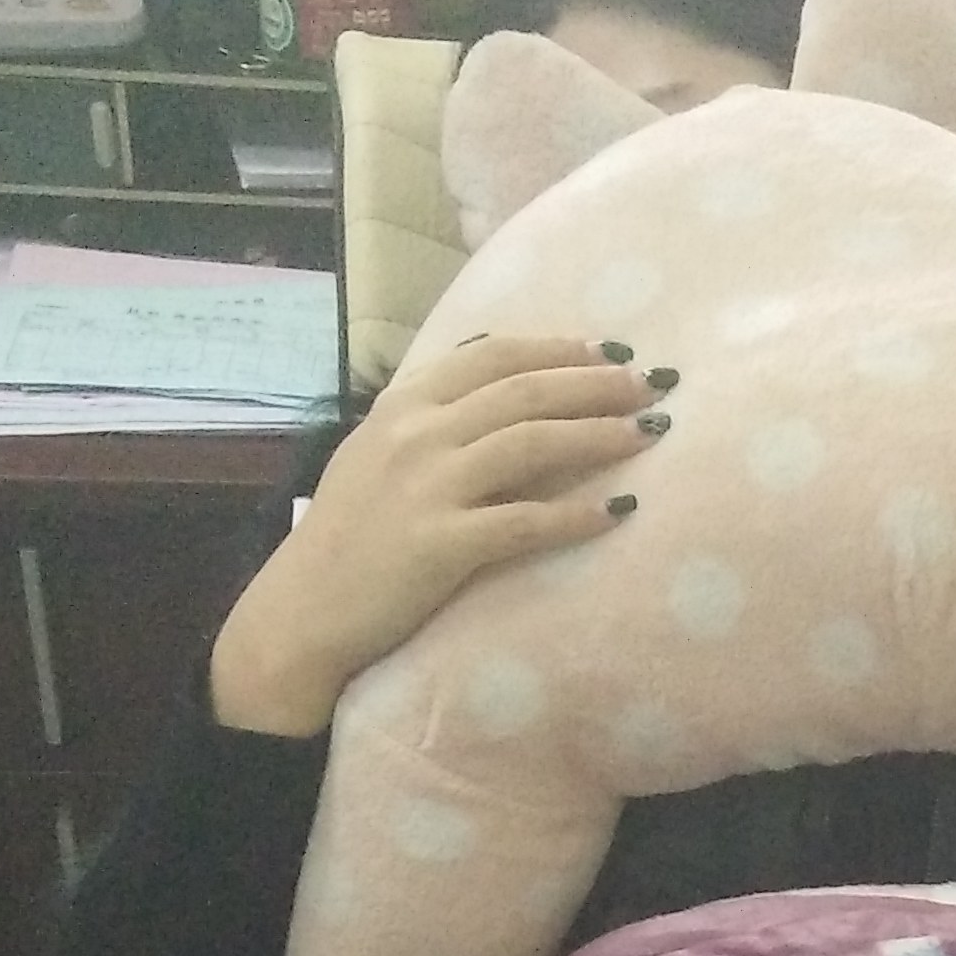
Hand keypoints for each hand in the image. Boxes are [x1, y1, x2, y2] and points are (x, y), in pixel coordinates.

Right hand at [210, 334, 675, 736]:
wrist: (304, 607)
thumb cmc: (348, 534)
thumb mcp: (376, 451)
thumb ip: (429, 414)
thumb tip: (490, 377)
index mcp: (404, 403)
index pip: (493, 354)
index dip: (559, 347)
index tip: (611, 349)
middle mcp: (419, 433)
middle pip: (524, 390)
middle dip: (596, 383)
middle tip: (650, 384)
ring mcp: (430, 487)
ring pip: (532, 443)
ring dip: (598, 435)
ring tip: (650, 433)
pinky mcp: (444, 545)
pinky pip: (525, 523)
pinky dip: (575, 515)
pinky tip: (618, 512)